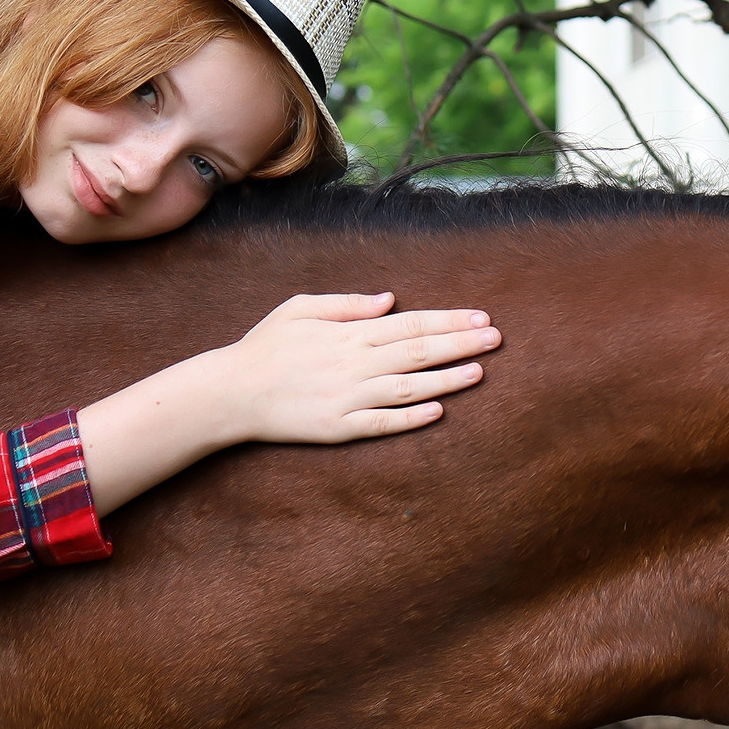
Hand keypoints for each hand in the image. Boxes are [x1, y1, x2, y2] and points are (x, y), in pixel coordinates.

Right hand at [217, 292, 500, 442]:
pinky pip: (383, 423)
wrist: (231, 393)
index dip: (448, 321)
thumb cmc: (264, 347)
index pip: (410, 324)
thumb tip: (389, 300)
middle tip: (496, 339)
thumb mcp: (300, 308)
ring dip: (447, 380)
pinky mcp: (340, 429)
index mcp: (349, 334)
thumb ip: (346, 304)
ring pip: (409, 387)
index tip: (480, 318)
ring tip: (480, 372)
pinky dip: (411, 418)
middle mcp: (355, 365)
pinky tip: (438, 411)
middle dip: (461, 344)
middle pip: (418, 352)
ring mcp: (349, 398)